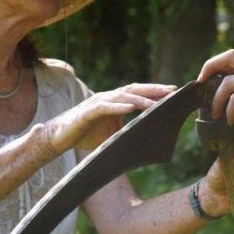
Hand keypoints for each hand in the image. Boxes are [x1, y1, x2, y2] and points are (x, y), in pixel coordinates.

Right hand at [46, 83, 175, 152]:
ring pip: (122, 97)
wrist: (59, 138)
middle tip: (172, 91)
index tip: (173, 93)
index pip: (138, 93)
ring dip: (140, 99)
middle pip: (134, 90)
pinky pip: (105, 107)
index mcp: (115, 102)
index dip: (155, 92)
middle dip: (153, 90)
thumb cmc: (86, 136)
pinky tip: (130, 108)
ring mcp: (98, 103)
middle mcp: (108, 98)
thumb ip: (129, 133)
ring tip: (155, 102)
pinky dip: (118, 107)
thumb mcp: (113, 134)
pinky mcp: (88, 112)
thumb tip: (148, 144)